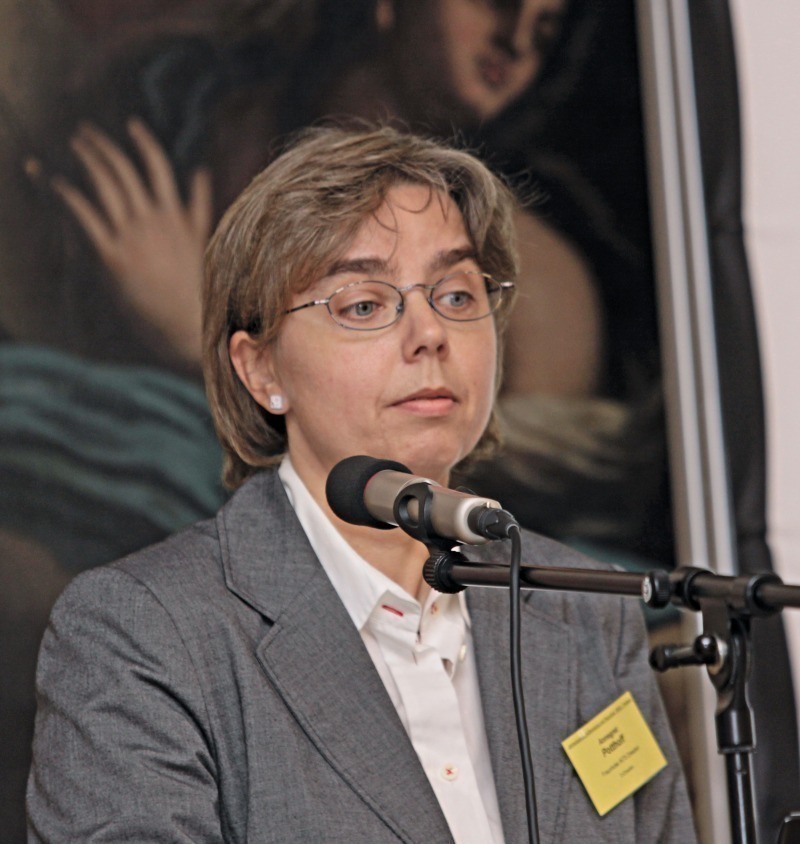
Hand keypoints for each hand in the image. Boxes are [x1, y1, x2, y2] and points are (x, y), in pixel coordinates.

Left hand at [52, 118, 212, 364]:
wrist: (191, 323)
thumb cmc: (199, 290)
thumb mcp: (205, 241)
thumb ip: (199, 205)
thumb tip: (201, 172)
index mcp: (177, 217)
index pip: (159, 168)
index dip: (144, 143)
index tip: (132, 126)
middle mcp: (155, 220)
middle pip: (126, 170)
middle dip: (104, 147)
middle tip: (86, 133)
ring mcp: (134, 236)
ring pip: (108, 185)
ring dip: (89, 160)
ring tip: (76, 146)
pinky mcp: (114, 256)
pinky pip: (87, 216)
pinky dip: (70, 195)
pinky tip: (57, 182)